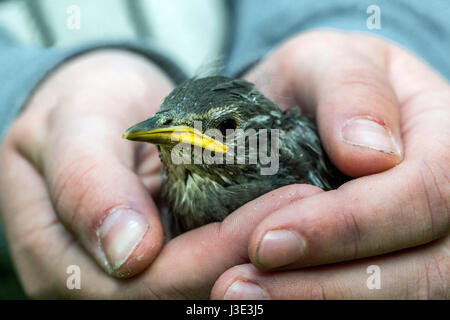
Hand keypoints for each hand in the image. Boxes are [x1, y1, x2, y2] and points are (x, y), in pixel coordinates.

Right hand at [0, 50, 322, 297]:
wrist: (94, 110)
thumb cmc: (78, 107)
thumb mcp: (73, 125)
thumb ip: (86, 181)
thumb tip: (129, 253)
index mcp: (57, 260)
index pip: (141, 282)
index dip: (211, 255)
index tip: (276, 208)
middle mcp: (96, 284)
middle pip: (179, 295)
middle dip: (247, 256)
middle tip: (309, 209)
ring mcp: (130, 276)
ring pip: (199, 287)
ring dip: (256, 257)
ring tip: (306, 214)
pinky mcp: (161, 259)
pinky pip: (206, 266)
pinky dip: (245, 247)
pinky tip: (281, 221)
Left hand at [211, 31, 448, 298]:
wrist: (318, 111)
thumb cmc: (323, 84)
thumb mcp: (327, 62)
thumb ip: (350, 88)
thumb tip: (370, 154)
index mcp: (449, 137)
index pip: (427, 192)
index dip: (350, 225)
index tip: (266, 241)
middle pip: (424, 269)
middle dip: (326, 286)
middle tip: (236, 287)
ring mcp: (432, 241)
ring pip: (402, 296)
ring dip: (317, 303)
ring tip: (239, 296)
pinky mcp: (401, 263)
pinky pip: (375, 296)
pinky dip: (318, 302)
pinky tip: (267, 300)